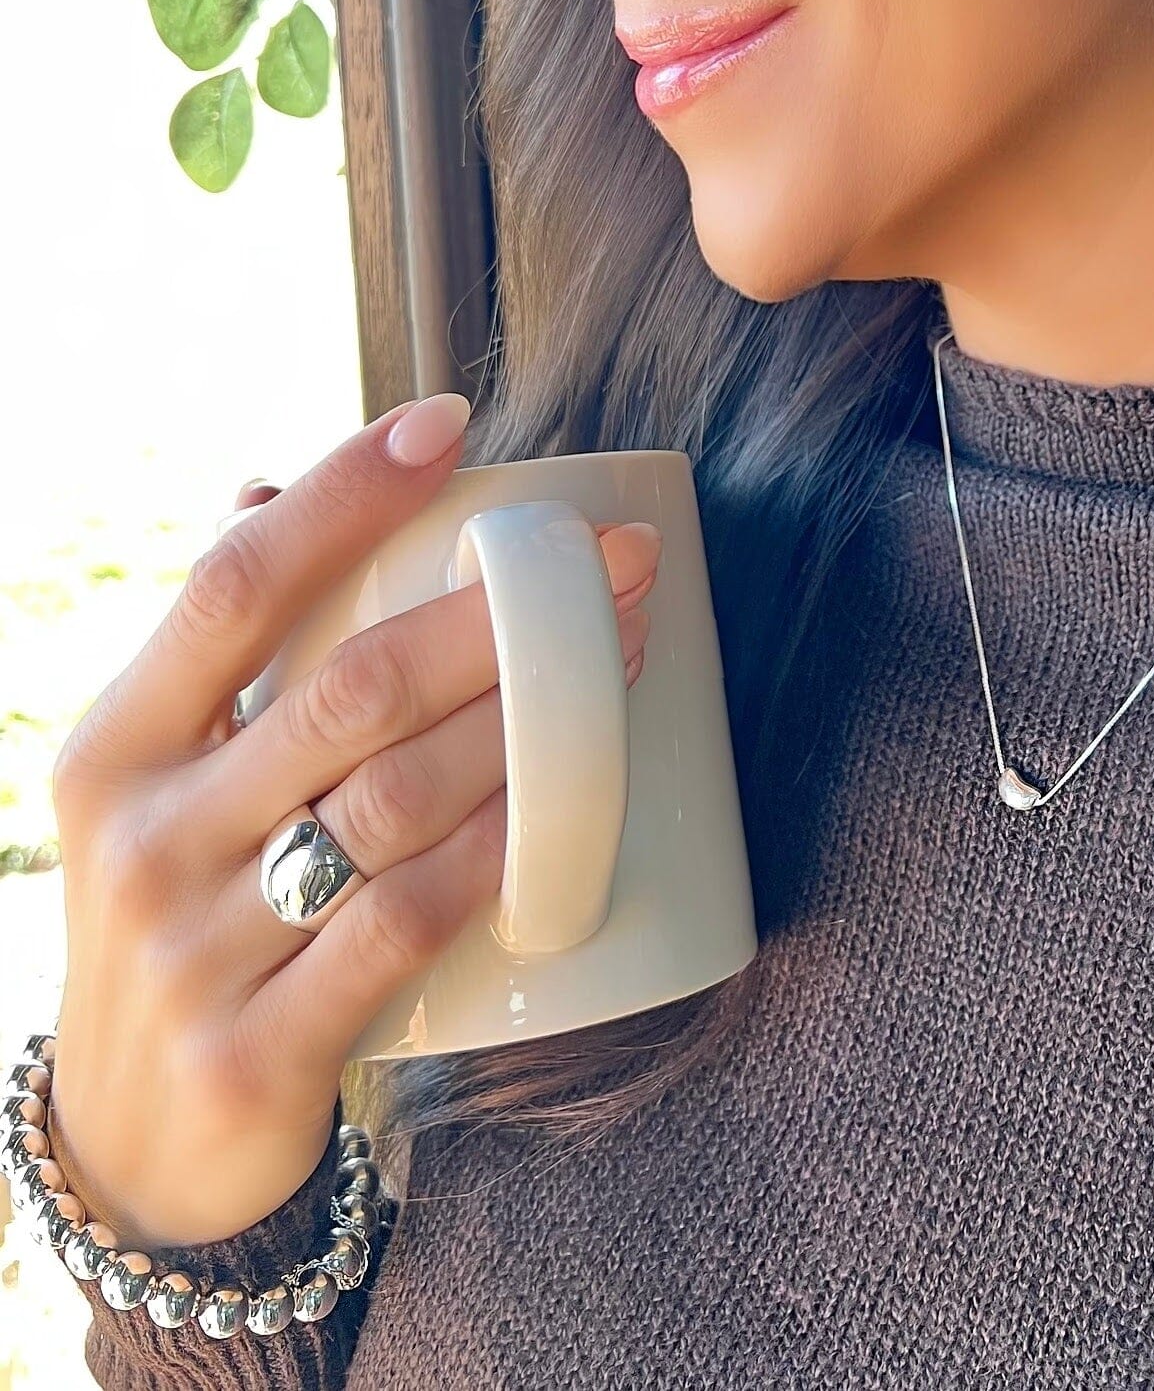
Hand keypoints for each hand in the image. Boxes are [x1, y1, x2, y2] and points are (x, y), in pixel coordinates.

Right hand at [46, 394, 662, 1249]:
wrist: (134, 1141)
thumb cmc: (181, 917)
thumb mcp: (162, 786)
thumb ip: (222, 658)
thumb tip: (264, 491)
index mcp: (118, 745)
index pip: (231, 589)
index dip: (342, 498)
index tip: (449, 424)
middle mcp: (145, 835)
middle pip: (349, 690)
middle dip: (500, 615)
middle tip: (618, 561)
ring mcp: (196, 948)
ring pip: (396, 802)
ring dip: (529, 722)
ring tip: (625, 659)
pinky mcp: (259, 1051)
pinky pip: (409, 924)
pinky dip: (500, 856)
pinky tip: (571, 807)